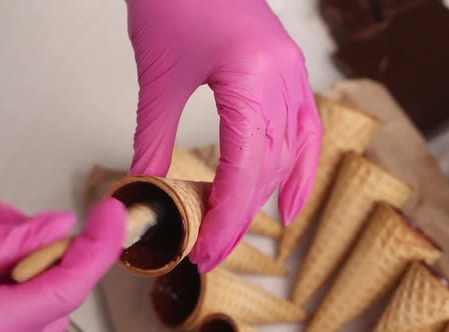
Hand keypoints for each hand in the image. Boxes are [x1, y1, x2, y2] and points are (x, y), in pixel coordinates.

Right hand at [0, 198, 126, 331]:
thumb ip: (8, 241)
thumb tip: (60, 228)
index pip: (68, 288)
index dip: (99, 248)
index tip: (111, 215)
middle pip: (52, 294)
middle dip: (44, 249)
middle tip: (15, 217)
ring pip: (31, 298)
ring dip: (18, 258)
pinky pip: (6, 306)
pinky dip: (0, 274)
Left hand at [127, 0, 321, 271]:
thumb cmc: (171, 1)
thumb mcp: (158, 80)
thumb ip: (153, 142)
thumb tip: (143, 191)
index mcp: (252, 77)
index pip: (246, 168)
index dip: (226, 217)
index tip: (204, 250)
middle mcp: (284, 78)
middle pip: (270, 167)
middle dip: (239, 216)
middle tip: (210, 250)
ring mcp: (293, 74)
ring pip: (288, 154)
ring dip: (262, 198)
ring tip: (235, 230)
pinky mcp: (289, 73)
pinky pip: (305, 131)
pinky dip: (300, 170)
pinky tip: (291, 202)